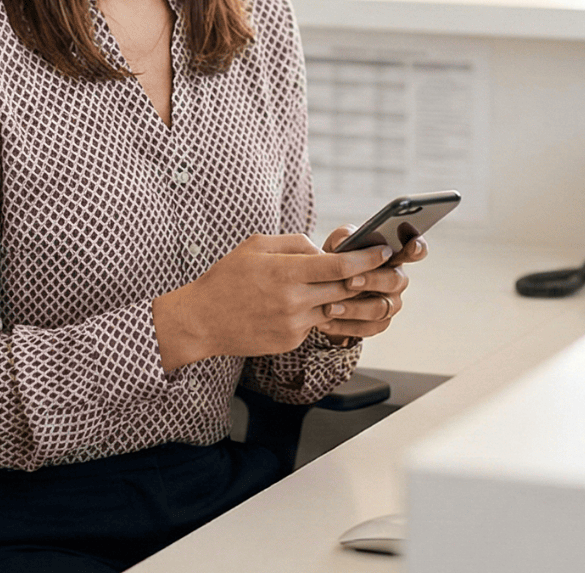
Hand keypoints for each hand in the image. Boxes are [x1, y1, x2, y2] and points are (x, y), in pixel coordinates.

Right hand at [151, 234, 390, 371]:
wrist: (201, 321)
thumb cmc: (227, 278)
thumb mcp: (256, 246)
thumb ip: (295, 243)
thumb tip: (323, 249)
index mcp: (286, 272)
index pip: (340, 266)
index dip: (367, 259)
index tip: (383, 252)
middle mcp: (294, 301)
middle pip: (346, 288)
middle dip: (366, 278)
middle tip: (380, 268)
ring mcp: (294, 325)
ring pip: (335, 308)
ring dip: (344, 296)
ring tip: (345, 284)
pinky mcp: (291, 341)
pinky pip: (316, 323)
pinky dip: (317, 311)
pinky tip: (305, 303)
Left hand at [314, 225, 428, 341]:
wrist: (323, 290)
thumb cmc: (337, 259)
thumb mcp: (338, 243)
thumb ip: (344, 237)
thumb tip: (346, 240)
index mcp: (393, 256)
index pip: (414, 251)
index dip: (417, 248)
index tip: (413, 246)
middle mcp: (397, 280)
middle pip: (394, 280)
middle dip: (371, 280)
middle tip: (349, 281)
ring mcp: (390, 303)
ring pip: (379, 308)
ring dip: (354, 308)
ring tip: (330, 307)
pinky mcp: (378, 324)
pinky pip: (367, 328)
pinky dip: (345, 326)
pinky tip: (326, 322)